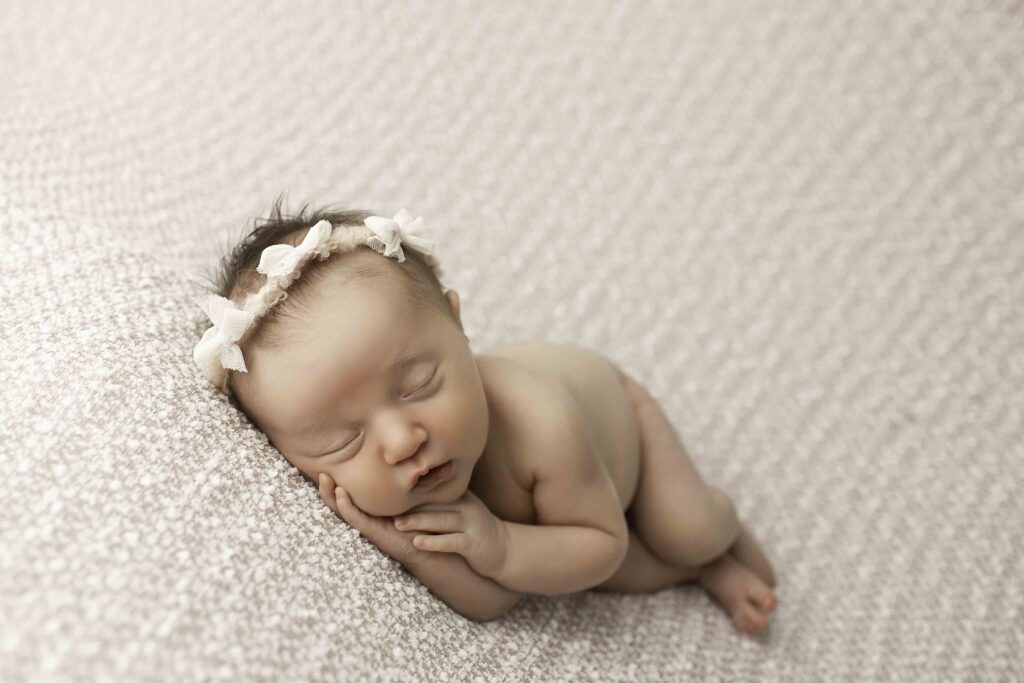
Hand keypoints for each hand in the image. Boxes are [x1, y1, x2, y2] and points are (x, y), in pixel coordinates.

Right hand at [318, 473, 428, 568]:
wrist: (427, 545)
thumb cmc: (419, 520)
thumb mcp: (409, 496)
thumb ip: (403, 480)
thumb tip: (404, 455)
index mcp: (369, 507)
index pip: (348, 492)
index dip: (337, 480)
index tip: (330, 464)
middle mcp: (364, 515)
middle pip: (338, 500)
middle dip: (328, 486)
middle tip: (321, 470)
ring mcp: (366, 523)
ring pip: (342, 508)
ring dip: (331, 494)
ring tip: (325, 478)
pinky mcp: (371, 531)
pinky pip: (354, 517)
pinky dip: (346, 505)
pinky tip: (341, 493)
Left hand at [392, 489, 509, 578]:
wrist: (506, 550)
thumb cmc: (476, 531)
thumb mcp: (462, 511)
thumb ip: (442, 503)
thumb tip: (410, 497)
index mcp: (461, 497)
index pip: (433, 491)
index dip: (411, 491)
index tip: (388, 492)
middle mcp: (466, 507)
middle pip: (434, 504)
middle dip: (409, 506)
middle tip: (384, 508)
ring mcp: (471, 525)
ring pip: (441, 520)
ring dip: (418, 522)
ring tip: (397, 524)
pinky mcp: (474, 544)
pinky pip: (451, 542)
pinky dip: (434, 542)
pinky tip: (417, 543)